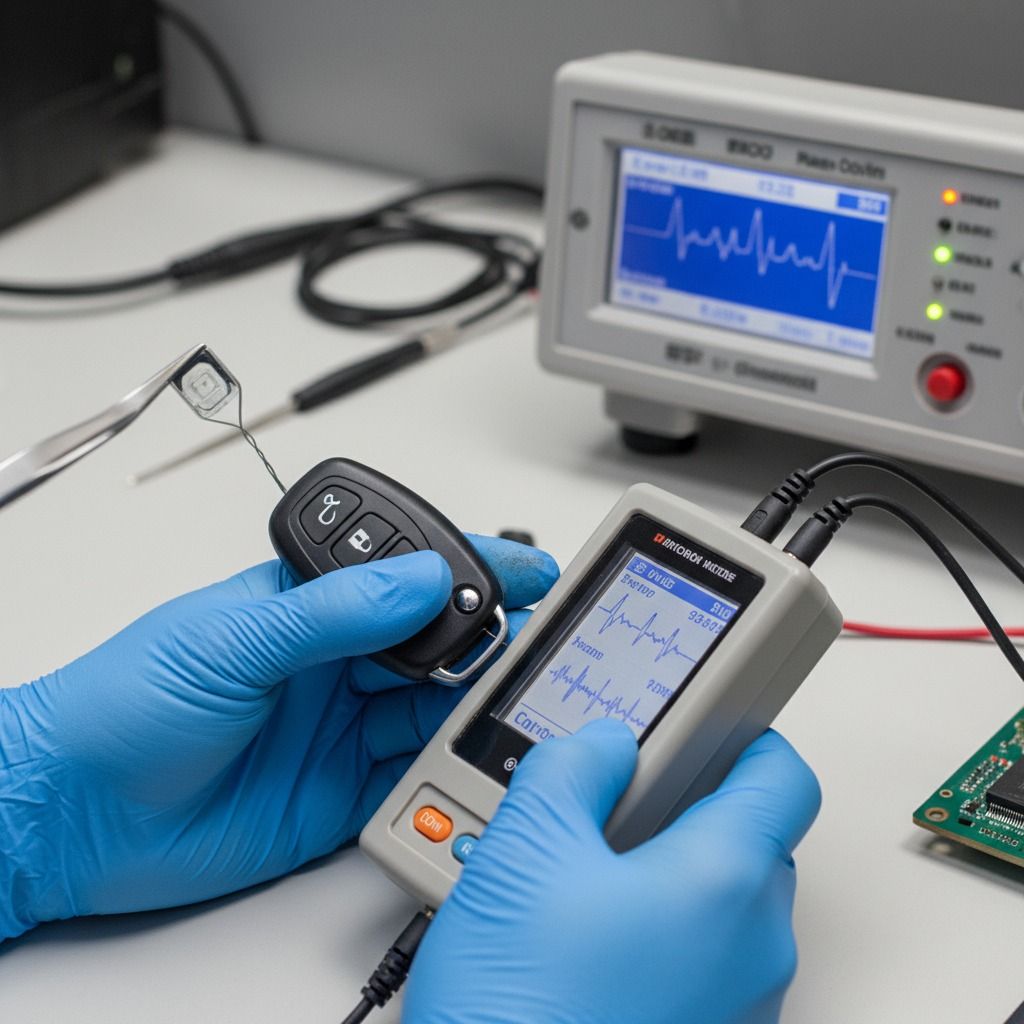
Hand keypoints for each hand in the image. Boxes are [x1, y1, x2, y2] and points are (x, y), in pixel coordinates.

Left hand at [0, 536, 556, 941]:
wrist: (75, 816)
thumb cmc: (123, 705)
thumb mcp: (230, 640)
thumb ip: (330, 612)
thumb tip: (421, 581)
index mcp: (307, 605)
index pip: (406, 574)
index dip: (470, 568)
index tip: (527, 569)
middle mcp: (333, 662)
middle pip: (434, 640)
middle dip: (487, 635)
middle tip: (530, 637)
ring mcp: (341, 727)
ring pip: (434, 704)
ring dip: (476, 698)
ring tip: (516, 694)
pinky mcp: (342, 790)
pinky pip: (413, 771)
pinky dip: (450, 763)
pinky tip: (473, 751)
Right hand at [404, 720, 819, 1023]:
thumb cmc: (520, 1009)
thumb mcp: (524, 848)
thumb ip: (572, 766)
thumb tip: (603, 743)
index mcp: (724, 880)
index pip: (784, 776)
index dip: (748, 738)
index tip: (709, 726)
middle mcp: (752, 946)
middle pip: (750, 838)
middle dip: (686, 809)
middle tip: (614, 804)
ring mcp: (738, 1003)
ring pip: (722, 902)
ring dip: (667, 874)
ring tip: (583, 878)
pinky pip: (703, 960)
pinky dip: (662, 933)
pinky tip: (587, 938)